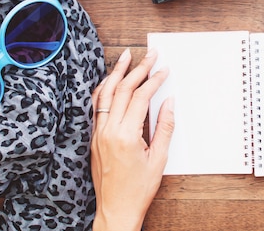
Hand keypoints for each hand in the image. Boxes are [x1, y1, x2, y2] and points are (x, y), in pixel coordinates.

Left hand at [91, 48, 173, 230]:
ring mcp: (98, 133)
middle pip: (123, 90)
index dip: (153, 80)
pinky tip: (110, 80)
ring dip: (117, 73)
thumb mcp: (159, 159)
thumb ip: (165, 127)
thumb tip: (170, 102)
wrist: (116, 209)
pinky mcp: (94, 137)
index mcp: (126, 136)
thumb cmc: (138, 188)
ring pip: (106, 94)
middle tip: (150, 54)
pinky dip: (104, 89)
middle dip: (138, 69)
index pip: (140, 98)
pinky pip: (96, 106)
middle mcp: (108, 131)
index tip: (164, 70)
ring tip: (126, 57)